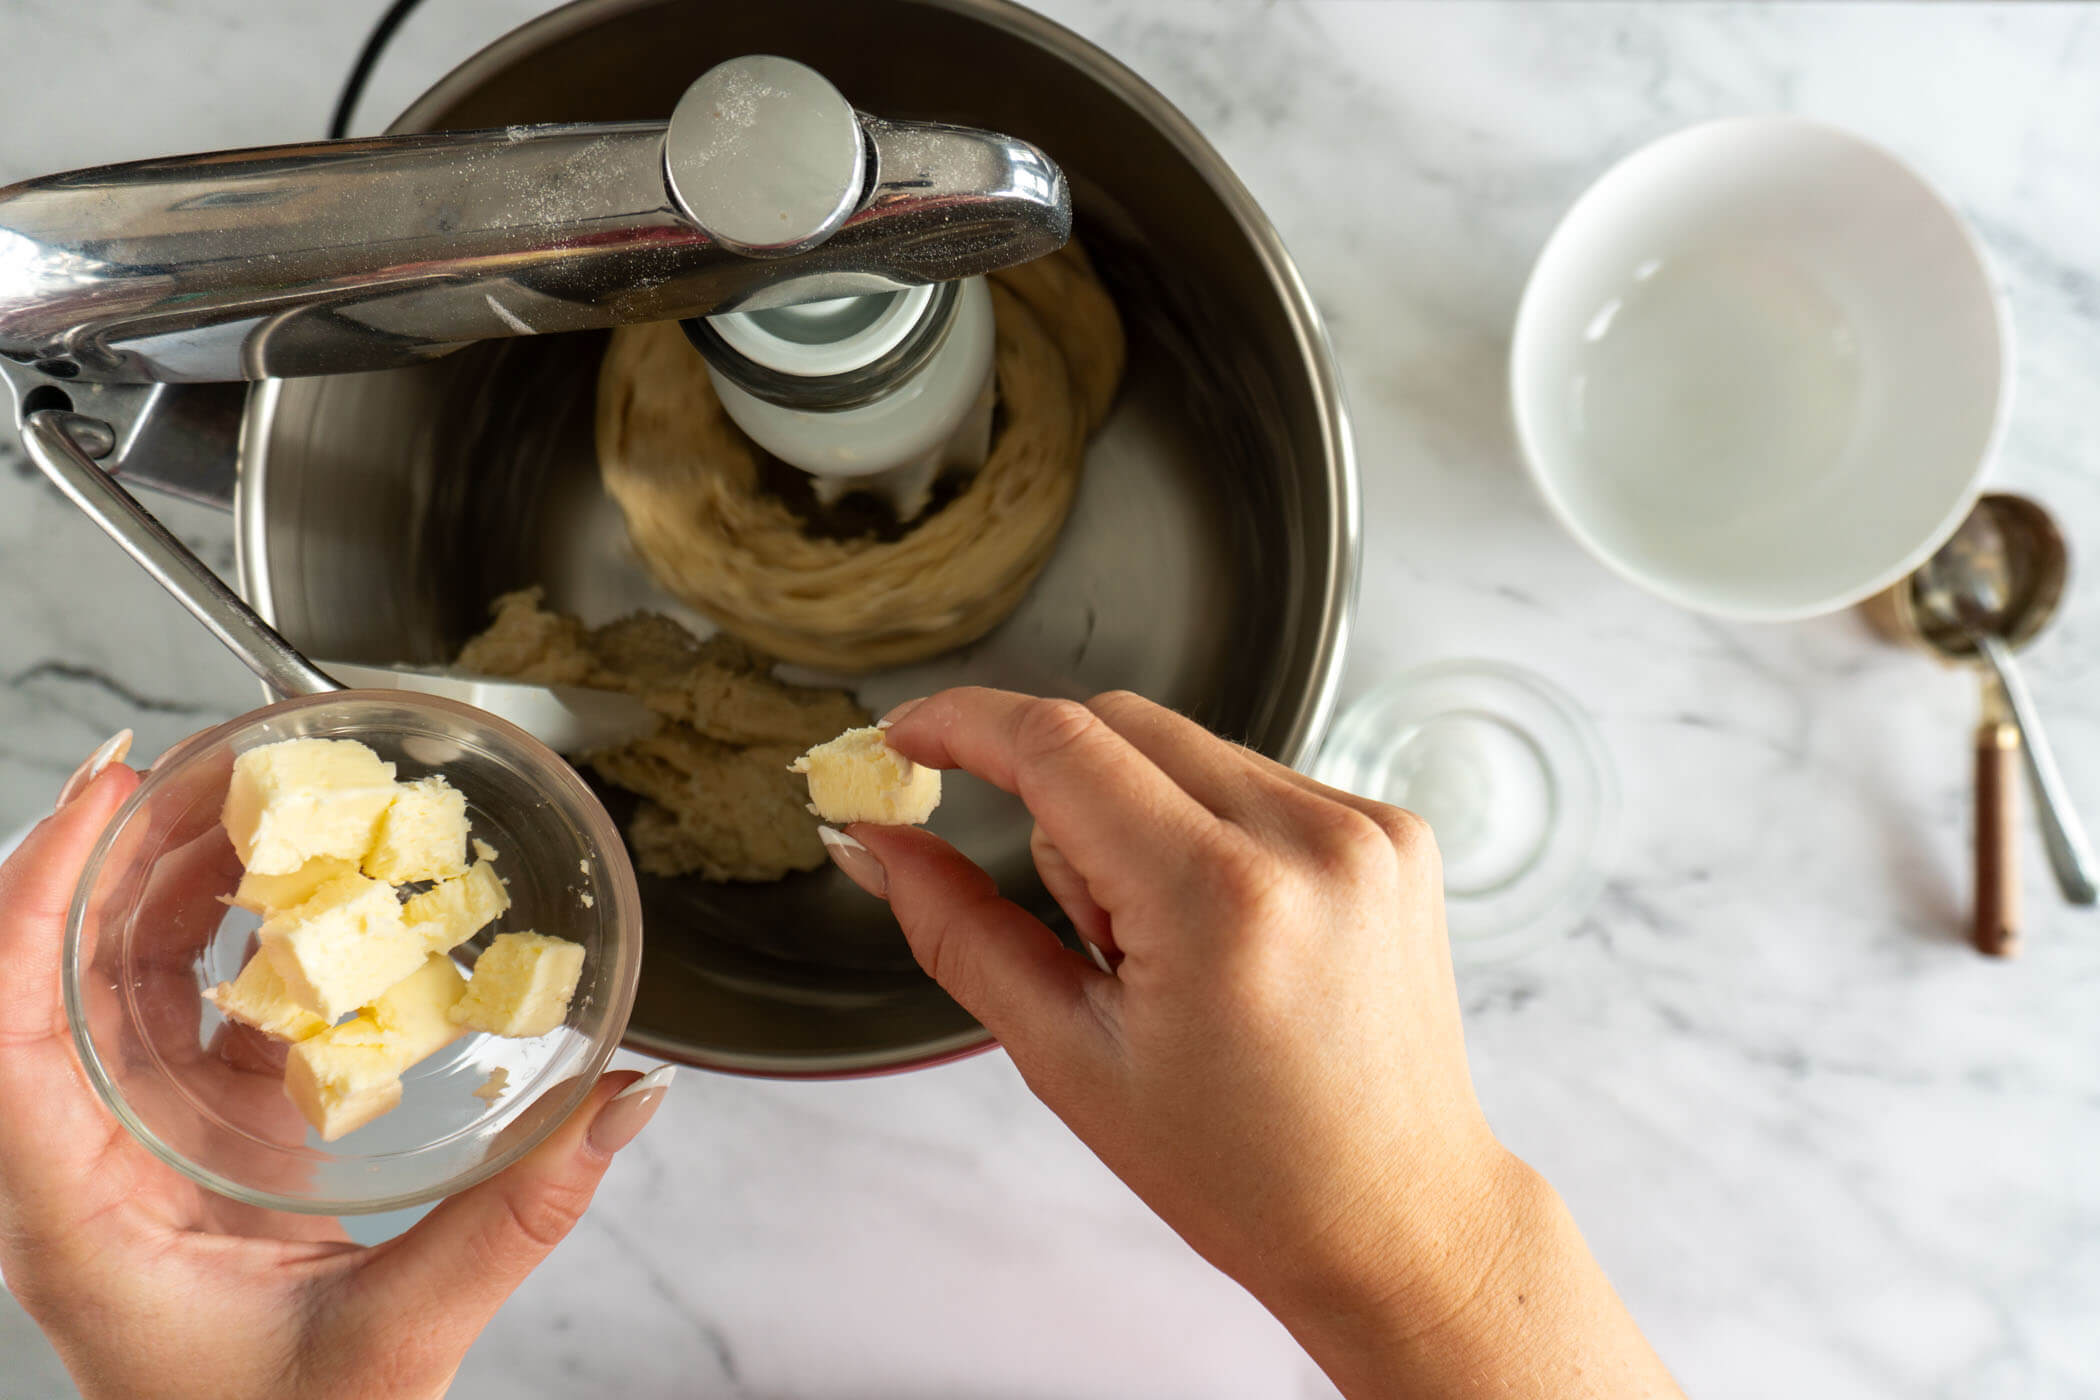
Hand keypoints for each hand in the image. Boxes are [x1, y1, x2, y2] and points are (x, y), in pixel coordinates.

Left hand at [0, 735, 669, 1399]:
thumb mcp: (397, 1340)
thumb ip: (514, 1218)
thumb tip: (626, 1102)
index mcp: (73, 1209)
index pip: (5, 1018)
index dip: (36, 889)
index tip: (104, 789)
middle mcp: (79, 1164)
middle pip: (56, 970)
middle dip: (121, 852)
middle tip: (207, 764)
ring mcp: (132, 1151)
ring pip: (116, 983)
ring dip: (174, 888)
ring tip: (251, 807)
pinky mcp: (194, 1149)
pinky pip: (189, 1020)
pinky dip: (235, 951)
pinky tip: (299, 909)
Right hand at [838, 690, 1679, 1398]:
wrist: (1397, 1217)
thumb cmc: (1240, 1170)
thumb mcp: (1067, 1058)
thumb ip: (957, 930)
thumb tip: (873, 842)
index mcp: (1218, 900)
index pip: (1059, 743)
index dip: (963, 724)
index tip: (906, 736)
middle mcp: (1308, 839)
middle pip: (1120, 723)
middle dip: (1058, 795)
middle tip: (1077, 926)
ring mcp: (1366, 827)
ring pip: (1186, 747)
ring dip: (1137, 814)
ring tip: (1170, 952)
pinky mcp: (1396, 830)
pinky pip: (1256, 776)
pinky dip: (1209, 827)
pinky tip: (1230, 934)